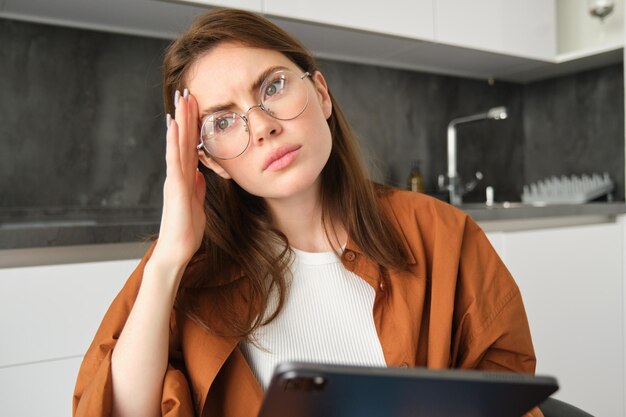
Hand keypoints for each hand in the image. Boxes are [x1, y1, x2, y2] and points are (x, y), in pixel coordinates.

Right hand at [152, 90, 205, 271]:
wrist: (176, 250)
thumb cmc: (186, 231)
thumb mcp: (197, 203)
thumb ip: (197, 187)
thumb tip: (201, 173)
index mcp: (184, 178)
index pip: (190, 146)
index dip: (192, 126)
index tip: (195, 106)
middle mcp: (177, 174)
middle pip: (182, 139)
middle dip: (185, 115)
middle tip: (185, 91)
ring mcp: (175, 179)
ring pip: (177, 144)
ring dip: (179, 120)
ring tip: (180, 99)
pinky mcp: (175, 187)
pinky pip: (174, 160)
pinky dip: (173, 141)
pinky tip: (173, 125)